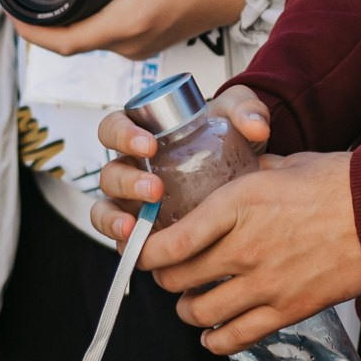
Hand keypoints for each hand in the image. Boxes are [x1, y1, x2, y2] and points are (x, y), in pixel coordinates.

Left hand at [12, 0, 245, 60]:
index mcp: (130, 20)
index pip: (65, 41)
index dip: (30, 29)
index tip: (8, 8)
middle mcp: (132, 41)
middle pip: (71, 44)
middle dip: (40, 23)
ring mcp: (140, 45)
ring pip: (88, 41)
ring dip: (63, 23)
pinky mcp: (148, 40)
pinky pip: (106, 37)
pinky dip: (85, 23)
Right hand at [91, 85, 272, 240]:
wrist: (240, 168)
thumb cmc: (226, 135)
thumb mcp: (236, 116)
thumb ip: (246, 110)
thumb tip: (255, 126)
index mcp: (142, 132)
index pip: (114, 128)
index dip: (122, 135)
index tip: (148, 145)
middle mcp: (132, 167)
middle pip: (110, 173)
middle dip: (127, 182)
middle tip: (156, 190)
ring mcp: (133, 201)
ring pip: (105, 208)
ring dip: (113, 219)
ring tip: (134, 228)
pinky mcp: (143, 229)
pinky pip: (123, 239)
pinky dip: (125, 244)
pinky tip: (139, 250)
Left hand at [138, 150, 360, 353]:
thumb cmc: (339, 183)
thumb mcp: (282, 166)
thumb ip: (249, 174)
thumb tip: (232, 173)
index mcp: (237, 204)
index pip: (172, 242)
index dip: (146, 253)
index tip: (142, 250)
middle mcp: (244, 247)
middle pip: (179, 279)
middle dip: (164, 278)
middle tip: (167, 272)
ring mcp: (265, 283)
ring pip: (200, 313)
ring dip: (187, 310)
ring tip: (190, 301)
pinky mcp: (288, 309)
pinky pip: (236, 337)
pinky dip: (216, 341)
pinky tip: (212, 335)